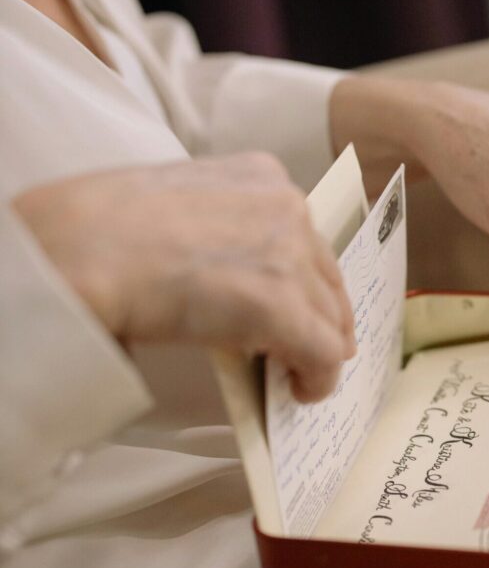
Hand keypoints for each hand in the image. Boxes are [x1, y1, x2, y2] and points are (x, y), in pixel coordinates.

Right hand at [14, 153, 355, 401]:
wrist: (80, 250)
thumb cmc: (102, 225)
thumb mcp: (181, 200)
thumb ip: (222, 226)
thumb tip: (237, 272)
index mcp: (261, 175)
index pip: (304, 236)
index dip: (306, 278)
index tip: (303, 305)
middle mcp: (287, 207)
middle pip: (326, 276)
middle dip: (323, 316)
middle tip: (313, 349)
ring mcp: (290, 256)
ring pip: (329, 317)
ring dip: (317, 350)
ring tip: (296, 376)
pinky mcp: (284, 308)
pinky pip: (324, 353)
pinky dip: (319, 378)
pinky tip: (300, 392)